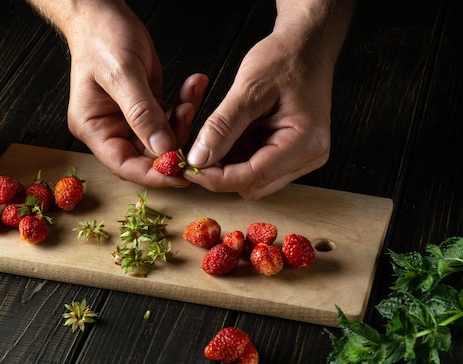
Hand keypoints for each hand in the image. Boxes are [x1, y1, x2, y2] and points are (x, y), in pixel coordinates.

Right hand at [61, 4, 206, 186]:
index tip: (179, 173)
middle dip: (174, 142)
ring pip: (163, 137)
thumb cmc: (101, 38)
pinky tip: (193, 86)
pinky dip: (184, 105)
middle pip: (146, 155)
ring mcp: (129, 120)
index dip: (151, 173)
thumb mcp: (122, 74)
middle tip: (192, 120)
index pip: (123, 164)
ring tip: (191, 95)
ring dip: (183, 120)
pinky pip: (170, 117)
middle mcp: (110, 129)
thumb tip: (162, 146)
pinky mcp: (146, 108)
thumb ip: (142, 113)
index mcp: (94, 128)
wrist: (103, 13)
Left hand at [184, 1, 353, 199]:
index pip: (252, 177)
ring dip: (228, 164)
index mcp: (304, 142)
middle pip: (253, 185)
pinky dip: (238, 155)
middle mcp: (308, 156)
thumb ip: (222, 126)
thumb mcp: (249, 88)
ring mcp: (302, 157)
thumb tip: (198, 159)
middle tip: (195, 152)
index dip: (216, 178)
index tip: (188, 167)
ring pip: (252, 179)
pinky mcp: (292, 154)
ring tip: (216, 135)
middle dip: (221, 173)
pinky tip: (231, 134)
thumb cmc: (285, 59)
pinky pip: (257, 167)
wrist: (306, 46)